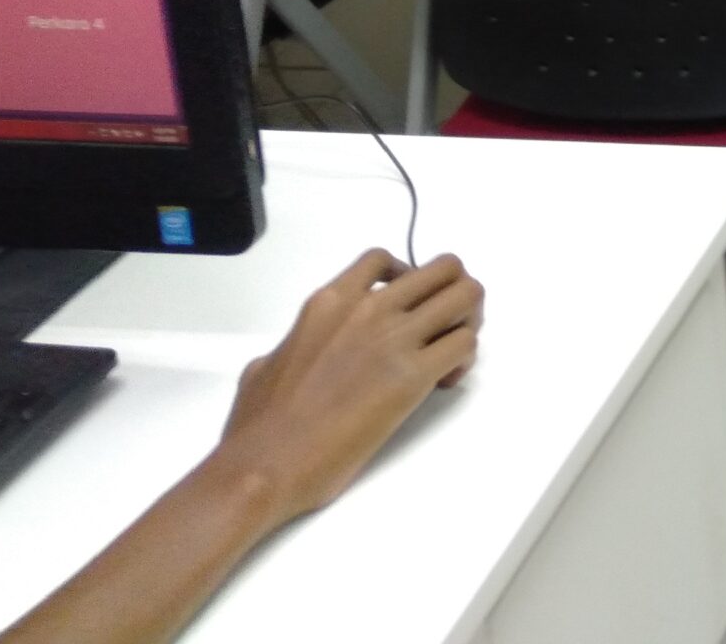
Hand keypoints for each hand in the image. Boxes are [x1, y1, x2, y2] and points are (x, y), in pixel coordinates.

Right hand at [208, 251, 484, 528]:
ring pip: (466, 295)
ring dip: (468, 320)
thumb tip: (300, 348)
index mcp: (329, 302)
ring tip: (449, 354)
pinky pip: (465, 344)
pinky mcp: (413, 376)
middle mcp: (367, 309)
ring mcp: (393, 339)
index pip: (383, 260)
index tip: (404, 309)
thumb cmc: (257, 426)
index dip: (405, 280)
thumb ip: (296, 342)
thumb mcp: (266, 363)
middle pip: (443, 269)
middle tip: (442, 328)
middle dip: (452, 293)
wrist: (264, 466)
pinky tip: (442, 383)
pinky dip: (464, 359)